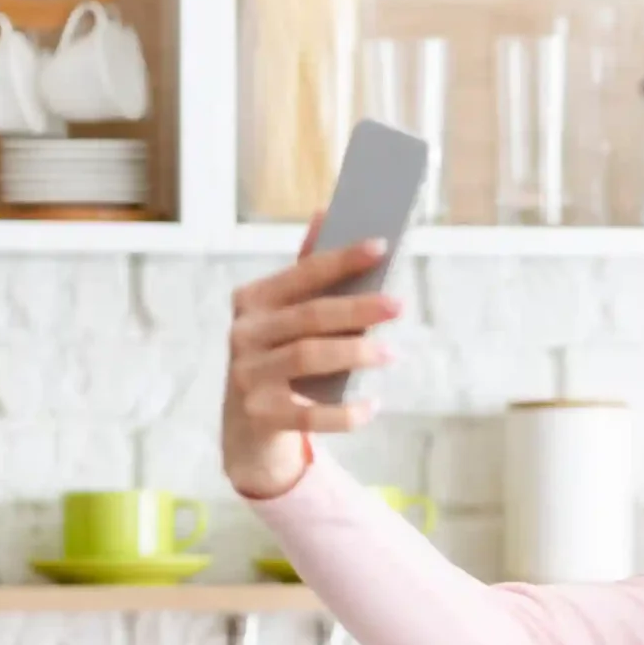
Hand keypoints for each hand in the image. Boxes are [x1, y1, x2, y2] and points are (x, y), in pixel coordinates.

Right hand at [220, 215, 402, 498]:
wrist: (249, 430)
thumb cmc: (280, 361)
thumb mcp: (287, 317)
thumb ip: (306, 274)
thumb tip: (326, 214)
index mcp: (253, 301)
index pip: (302, 273)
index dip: (341, 260)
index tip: (381, 246)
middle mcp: (245, 333)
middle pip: (308, 316)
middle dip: (357, 308)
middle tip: (399, 304)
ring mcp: (248, 375)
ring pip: (307, 357)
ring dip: (354, 354)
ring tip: (391, 353)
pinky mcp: (260, 415)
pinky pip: (309, 414)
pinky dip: (345, 413)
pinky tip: (372, 406)